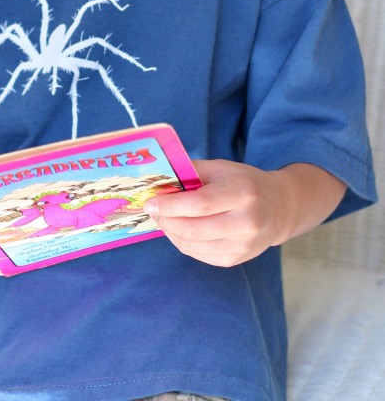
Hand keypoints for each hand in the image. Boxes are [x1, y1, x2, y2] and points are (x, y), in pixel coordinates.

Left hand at [144, 159, 345, 266]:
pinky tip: (180, 228)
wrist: (279, 209)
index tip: (151, 202)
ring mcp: (242, 246)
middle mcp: (246, 223)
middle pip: (193, 228)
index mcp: (243, 193)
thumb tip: (160, 180)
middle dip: (166, 220)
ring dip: (171, 231)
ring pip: (192, 245)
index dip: (171, 205)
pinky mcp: (235, 260)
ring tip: (165, 218)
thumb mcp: (222, 168)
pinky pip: (198, 254)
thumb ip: (192, 172)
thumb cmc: (245, 183)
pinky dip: (183, 242)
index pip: (201, 204)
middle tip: (154, 210)